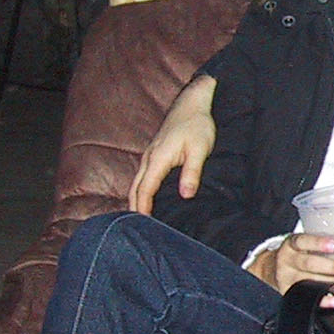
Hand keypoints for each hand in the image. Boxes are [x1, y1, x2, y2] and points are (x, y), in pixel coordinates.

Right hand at [129, 74, 217, 214]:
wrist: (192, 103)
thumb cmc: (197, 125)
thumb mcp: (199, 149)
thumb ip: (192, 172)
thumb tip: (186, 195)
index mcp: (158, 158)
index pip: (145, 189)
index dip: (143, 208)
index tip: (143, 225)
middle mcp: (149, 157)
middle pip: (135, 188)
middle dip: (134, 208)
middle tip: (137, 230)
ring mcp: (149, 154)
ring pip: (136, 182)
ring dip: (135, 199)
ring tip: (139, 220)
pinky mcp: (154, 153)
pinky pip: (142, 176)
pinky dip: (140, 190)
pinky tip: (146, 199)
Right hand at [245, 231, 333, 293]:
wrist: (273, 270)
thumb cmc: (301, 253)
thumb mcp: (311, 242)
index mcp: (292, 244)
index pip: (303, 241)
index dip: (319, 243)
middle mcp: (286, 261)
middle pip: (308, 263)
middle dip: (332, 267)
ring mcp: (287, 280)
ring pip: (308, 282)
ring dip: (331, 283)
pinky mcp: (290, 295)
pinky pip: (308, 299)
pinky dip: (323, 300)